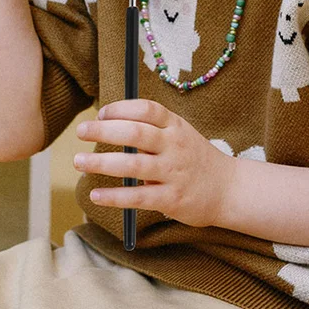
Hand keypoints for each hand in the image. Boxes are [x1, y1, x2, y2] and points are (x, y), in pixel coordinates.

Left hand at [73, 99, 233, 226]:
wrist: (229, 190)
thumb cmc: (195, 160)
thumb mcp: (180, 136)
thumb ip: (151, 131)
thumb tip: (109, 126)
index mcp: (176, 126)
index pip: (146, 109)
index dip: (121, 108)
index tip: (100, 113)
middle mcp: (175, 146)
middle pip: (135, 133)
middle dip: (103, 130)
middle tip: (80, 130)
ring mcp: (174, 173)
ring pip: (132, 165)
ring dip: (101, 162)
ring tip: (79, 162)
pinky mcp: (172, 199)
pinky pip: (138, 197)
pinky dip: (114, 196)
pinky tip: (96, 195)